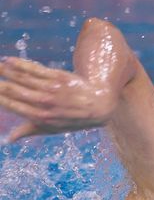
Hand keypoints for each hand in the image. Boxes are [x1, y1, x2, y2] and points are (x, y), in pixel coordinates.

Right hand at [0, 56, 117, 141]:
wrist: (99, 105)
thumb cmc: (72, 118)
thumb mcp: (52, 128)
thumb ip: (30, 130)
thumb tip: (9, 139)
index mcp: (41, 117)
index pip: (13, 105)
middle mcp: (45, 103)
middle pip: (15, 91)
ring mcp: (52, 89)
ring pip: (23, 78)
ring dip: (5, 71)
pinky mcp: (58, 77)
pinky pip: (36, 69)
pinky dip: (20, 64)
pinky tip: (8, 60)